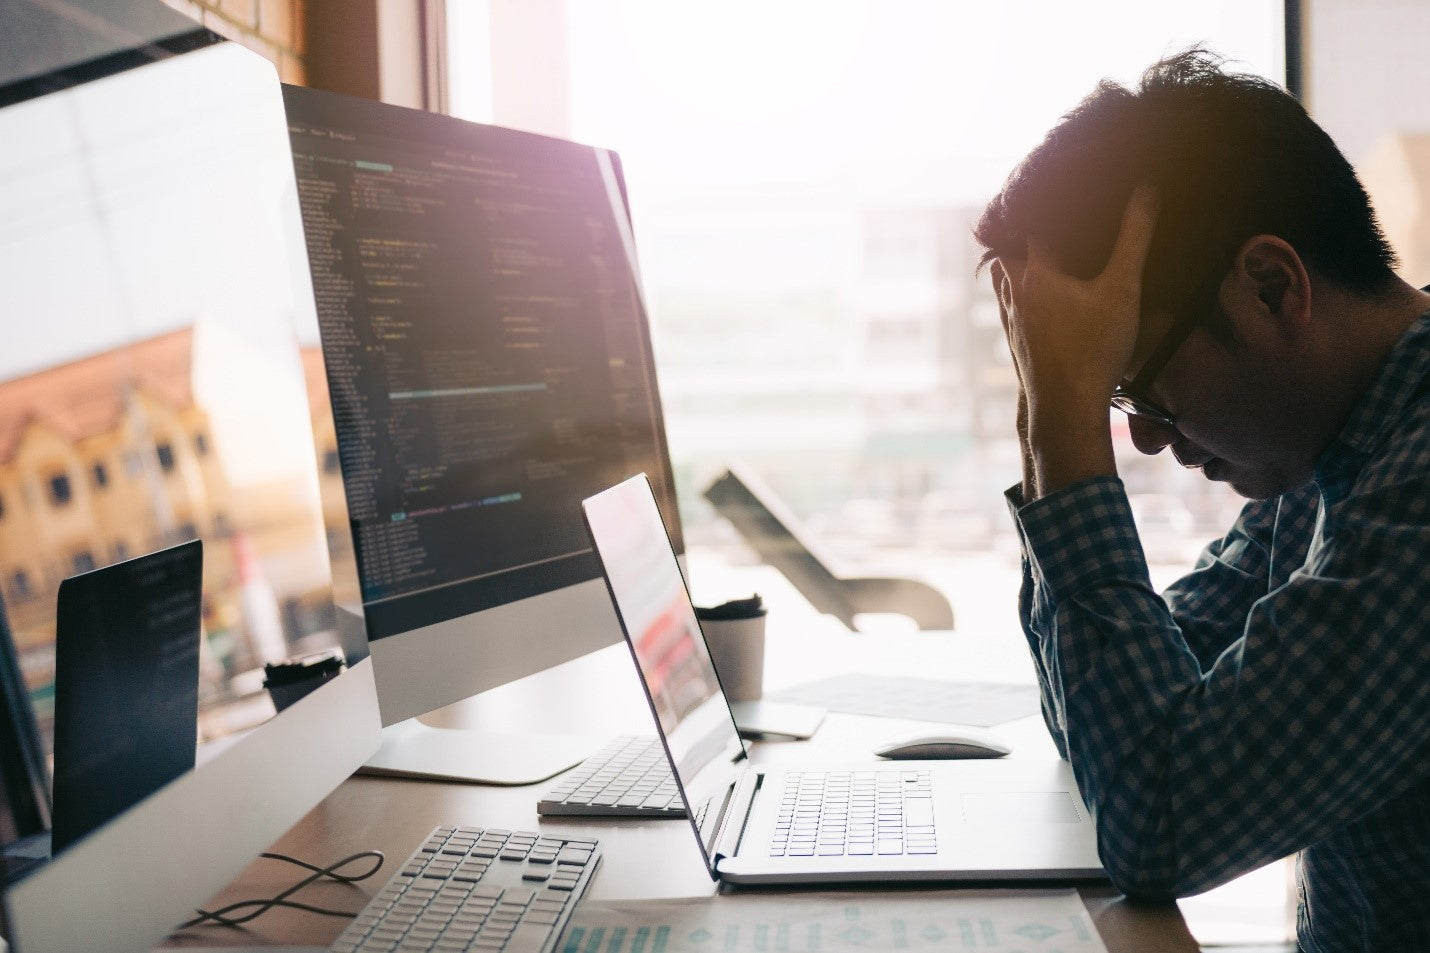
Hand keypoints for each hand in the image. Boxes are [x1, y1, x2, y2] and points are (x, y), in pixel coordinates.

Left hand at [993, 186, 1159, 496]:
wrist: (1066, 408)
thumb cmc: (1095, 350)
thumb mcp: (1123, 289)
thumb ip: (1135, 238)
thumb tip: (1147, 190)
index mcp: (1037, 274)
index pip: (1034, 224)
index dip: (1049, 204)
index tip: (1059, 187)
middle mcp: (1015, 294)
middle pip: (1006, 252)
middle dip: (1020, 234)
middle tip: (1038, 217)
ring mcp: (1012, 321)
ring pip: (1002, 281)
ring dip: (1014, 264)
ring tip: (1033, 252)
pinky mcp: (1016, 344)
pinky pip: (1008, 308)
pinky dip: (1016, 294)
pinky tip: (1034, 301)